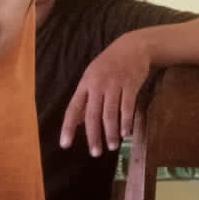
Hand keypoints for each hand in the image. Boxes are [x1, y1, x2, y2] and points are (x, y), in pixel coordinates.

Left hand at [59, 34, 152, 155]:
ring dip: (111, 132)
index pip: (73, 108)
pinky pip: (127, 107)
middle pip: (93, 115)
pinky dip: (126, 121)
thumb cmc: (110, 63)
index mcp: (85, 84)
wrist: (133, 46)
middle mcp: (98, 85)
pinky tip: (126, 133)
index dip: (68, 127)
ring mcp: (115, 84)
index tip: (65, 144)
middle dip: (93, 136)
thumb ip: (86, 98)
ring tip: (112, 146)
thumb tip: (79, 122)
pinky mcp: (131, 85)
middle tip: (95, 153)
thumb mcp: (93, 76)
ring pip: (111, 113)